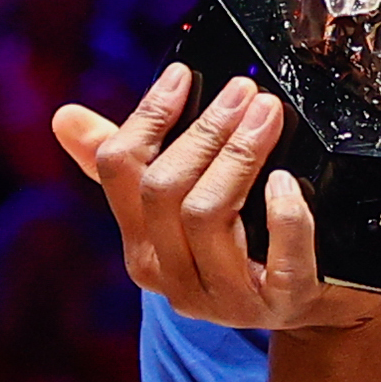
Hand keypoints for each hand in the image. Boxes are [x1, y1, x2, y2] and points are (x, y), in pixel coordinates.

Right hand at [50, 65, 380, 334]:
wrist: (316, 302)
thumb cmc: (244, 242)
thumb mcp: (185, 206)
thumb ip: (126, 164)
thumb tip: (64, 118)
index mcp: (141, 247)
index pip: (118, 170)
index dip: (147, 116)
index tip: (182, 75)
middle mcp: (174, 279)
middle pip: (164, 190)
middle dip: (203, 131)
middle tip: (243, 91)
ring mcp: (227, 299)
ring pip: (207, 216)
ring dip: (239, 156)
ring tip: (268, 115)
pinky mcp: (282, 305)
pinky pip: (280, 259)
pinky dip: (284, 215)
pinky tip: (288, 182)